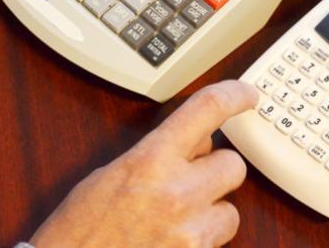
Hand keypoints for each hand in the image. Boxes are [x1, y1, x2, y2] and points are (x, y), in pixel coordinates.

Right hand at [29, 80, 258, 247]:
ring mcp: (190, 232)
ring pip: (232, 211)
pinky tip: (171, 242)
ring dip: (211, 212)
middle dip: (215, 171)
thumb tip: (196, 145)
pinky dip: (201, 242)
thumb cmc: (80, 229)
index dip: (234, 95)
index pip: (207, 110)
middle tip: (190, 181)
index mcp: (150, 160)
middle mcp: (177, 193)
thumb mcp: (112, 174)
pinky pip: (218, 244)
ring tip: (177, 221)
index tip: (247, 95)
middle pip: (233, 164)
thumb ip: (158, 154)